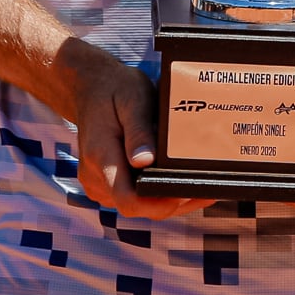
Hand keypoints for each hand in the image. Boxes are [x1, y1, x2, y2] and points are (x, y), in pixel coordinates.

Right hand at [55, 39, 214, 218]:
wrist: (90, 89)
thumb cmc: (114, 90)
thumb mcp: (132, 99)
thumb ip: (138, 131)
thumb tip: (144, 161)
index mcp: (101, 156)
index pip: (129, 199)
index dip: (160, 203)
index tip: (186, 192)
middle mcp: (95, 177)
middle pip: (138, 206)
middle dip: (171, 200)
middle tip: (203, 183)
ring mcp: (99, 184)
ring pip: (138, 205)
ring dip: (164, 197)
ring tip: (193, 179)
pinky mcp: (105, 185)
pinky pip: (133, 197)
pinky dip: (153, 191)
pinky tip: (174, 177)